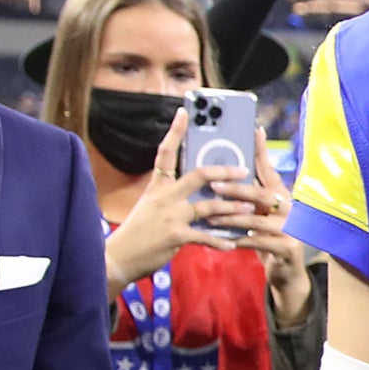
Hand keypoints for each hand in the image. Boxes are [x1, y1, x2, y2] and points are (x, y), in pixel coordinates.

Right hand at [102, 108, 243, 291]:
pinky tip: (232, 243)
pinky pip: (205, 236)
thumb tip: (199, 190)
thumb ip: (173, 196)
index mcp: (157, 186)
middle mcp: (164, 196)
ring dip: (232, 207)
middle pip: (198, 175)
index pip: (165, 152)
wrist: (119, 256)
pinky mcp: (175, 235)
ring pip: (209, 206)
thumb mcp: (151, 206)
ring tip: (250, 207)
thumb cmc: (139, 232)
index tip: (185, 112)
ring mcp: (170, 215)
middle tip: (244, 170)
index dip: (175, 131)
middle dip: (224, 171)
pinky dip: (220, 240)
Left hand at [212, 144, 310, 322]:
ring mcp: (291, 229)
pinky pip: (260, 242)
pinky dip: (241, 241)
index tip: (254, 130)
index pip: (269, 169)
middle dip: (236, 189)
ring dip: (231, 217)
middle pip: (261, 194)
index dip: (262, 151)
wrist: (286, 273)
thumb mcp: (259, 214)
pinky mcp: (288, 249)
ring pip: (257, 219)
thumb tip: (222, 174)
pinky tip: (226, 240)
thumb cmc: (267, 239)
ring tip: (210, 216)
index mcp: (281, 196)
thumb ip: (248, 197)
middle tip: (213, 185)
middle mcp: (289, 209)